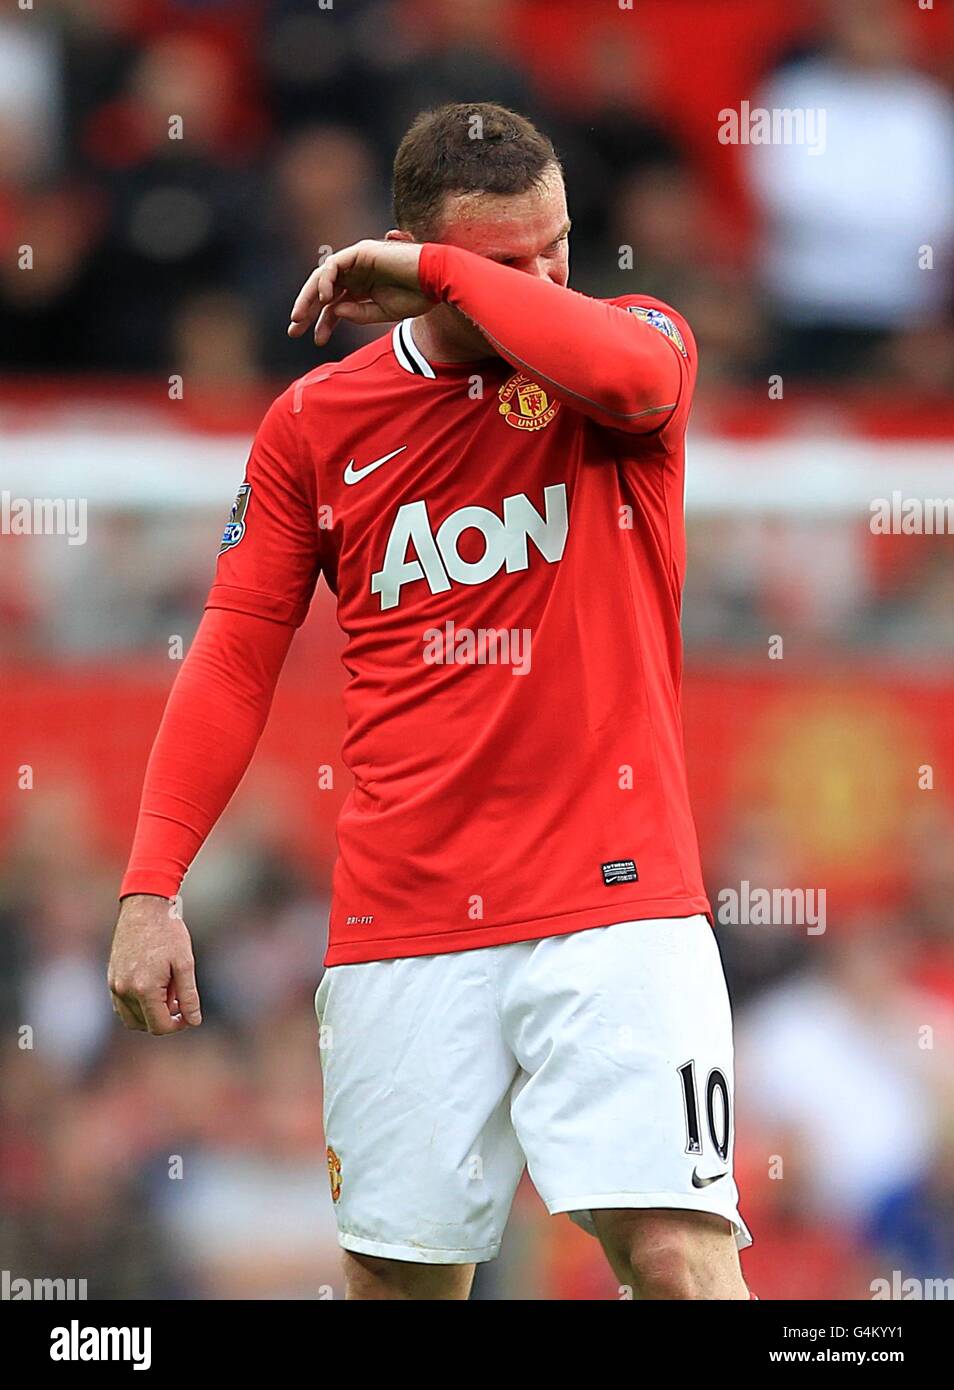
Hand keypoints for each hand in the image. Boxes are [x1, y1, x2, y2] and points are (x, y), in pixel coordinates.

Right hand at [108, 894, 201, 1035]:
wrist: (144, 907)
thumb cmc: (168, 933)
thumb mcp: (185, 963)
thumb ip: (188, 996)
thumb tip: (194, 1021)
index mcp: (144, 989)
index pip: (159, 1027)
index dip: (177, 1025)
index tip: (188, 1013)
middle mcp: (124, 990)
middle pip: (144, 1025)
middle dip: (164, 1018)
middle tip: (179, 999)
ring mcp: (114, 985)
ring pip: (131, 1018)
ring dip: (150, 1014)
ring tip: (167, 990)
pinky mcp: (111, 978)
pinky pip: (121, 1005)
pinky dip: (137, 1006)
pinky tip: (154, 987)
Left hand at [287, 239, 432, 347]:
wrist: (437, 280)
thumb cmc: (417, 296)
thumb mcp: (383, 313)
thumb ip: (359, 314)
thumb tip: (336, 311)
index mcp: (362, 289)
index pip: (334, 305)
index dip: (323, 323)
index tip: (316, 341)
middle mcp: (356, 274)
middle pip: (323, 291)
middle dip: (307, 311)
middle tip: (294, 331)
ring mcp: (357, 262)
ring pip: (323, 277)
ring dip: (308, 297)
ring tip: (299, 317)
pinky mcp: (361, 253)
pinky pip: (335, 265)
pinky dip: (326, 281)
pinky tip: (324, 299)